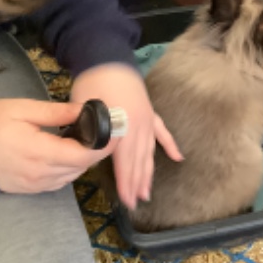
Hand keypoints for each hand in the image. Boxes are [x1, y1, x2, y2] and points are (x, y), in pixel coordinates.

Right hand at [0, 99, 109, 192]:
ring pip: (72, 176)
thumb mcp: (23, 110)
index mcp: (40, 152)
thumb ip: (57, 112)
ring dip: (83, 160)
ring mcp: (34, 185)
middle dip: (98, 151)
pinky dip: (69, 168)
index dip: (105, 146)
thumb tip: (87, 109)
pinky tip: (68, 153)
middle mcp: (40, 174)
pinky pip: (59, 181)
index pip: (84, 155)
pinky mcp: (30, 189)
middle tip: (107, 132)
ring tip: (88, 140)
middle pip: (81, 166)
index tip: (118, 132)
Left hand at [69, 63, 182, 209]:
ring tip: (148, 191)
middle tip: (137, 203)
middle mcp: (139, 127)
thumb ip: (88, 134)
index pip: (125, 163)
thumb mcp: (84, 111)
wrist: (107, 59)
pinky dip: (170, 144)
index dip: (126, 183)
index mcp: (122, 129)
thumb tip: (86, 155)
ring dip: (149, 172)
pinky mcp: (150, 112)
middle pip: (139, 161)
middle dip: (138, 183)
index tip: (126, 201)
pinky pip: (162, 132)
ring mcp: (147, 119)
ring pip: (150, 151)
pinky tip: (178, 157)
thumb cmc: (92, 84)